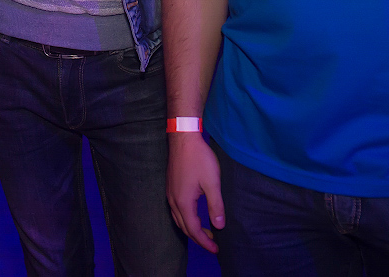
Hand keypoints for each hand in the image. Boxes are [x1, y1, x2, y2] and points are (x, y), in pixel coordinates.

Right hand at [167, 134, 224, 253]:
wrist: (183, 138)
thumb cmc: (199, 159)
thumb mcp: (212, 183)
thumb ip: (216, 206)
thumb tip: (219, 226)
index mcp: (183, 202)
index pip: (193, 230)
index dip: (205, 242)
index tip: (216, 249)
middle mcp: (173, 201)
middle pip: (184, 227)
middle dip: (198, 238)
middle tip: (213, 244)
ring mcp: (170, 193)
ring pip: (179, 219)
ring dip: (192, 228)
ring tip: (206, 232)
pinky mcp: (171, 186)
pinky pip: (176, 210)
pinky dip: (186, 218)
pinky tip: (195, 215)